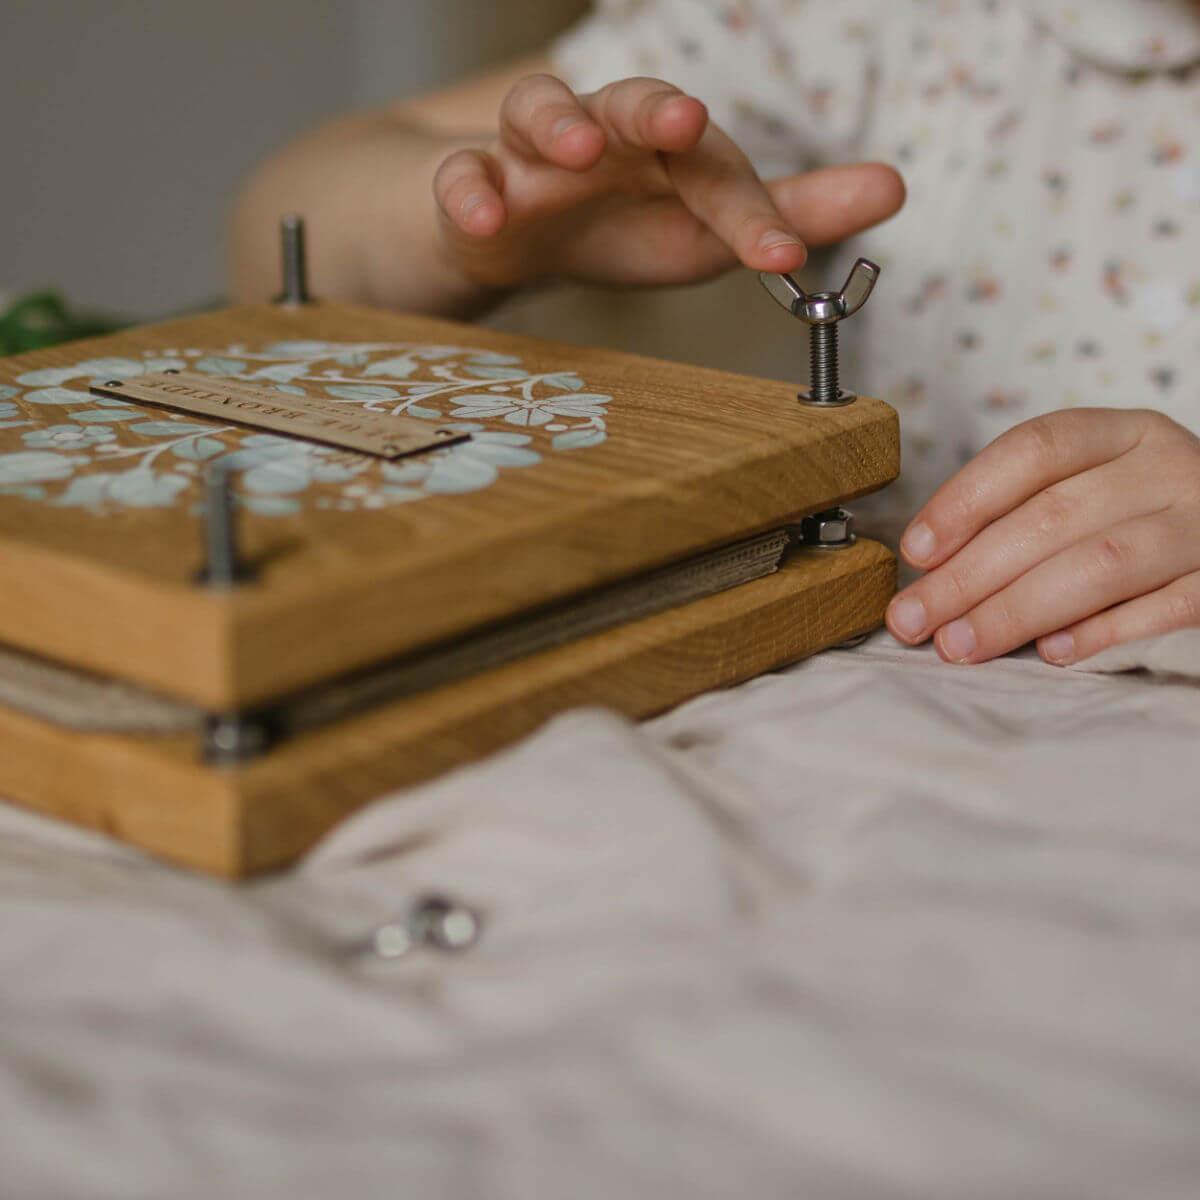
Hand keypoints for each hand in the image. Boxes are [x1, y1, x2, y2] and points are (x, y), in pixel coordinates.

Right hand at [433, 73, 904, 290]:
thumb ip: (785, 216)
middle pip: (629, 101)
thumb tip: (894, 185)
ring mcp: (531, 156)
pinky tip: (485, 215)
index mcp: (665, 153)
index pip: (715, 169)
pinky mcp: (473, 185)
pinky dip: (469, 191)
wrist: (513, 235)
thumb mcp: (703, 232)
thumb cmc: (619, 228)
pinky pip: (462, 176)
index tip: (783, 255)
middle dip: (654, 110)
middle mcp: (604, 136)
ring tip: (575, 151)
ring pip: (536, 113)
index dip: (750, 211)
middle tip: (684, 122)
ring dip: (556, 123)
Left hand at [885, 409, 1199, 665]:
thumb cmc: (1143, 515)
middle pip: (1052, 517)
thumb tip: (930, 569)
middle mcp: (1168, 469)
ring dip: (1017, 609)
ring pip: (1100, 564)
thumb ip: (1024, 514)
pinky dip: (1103, 631)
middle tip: (913, 619)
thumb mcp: (1094, 488)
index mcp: (1125, 434)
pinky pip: (1166, 608)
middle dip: (969, 574)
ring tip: (958, 644)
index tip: (915, 550)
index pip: (1034, 450)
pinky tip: (1051, 652)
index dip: (966, 498)